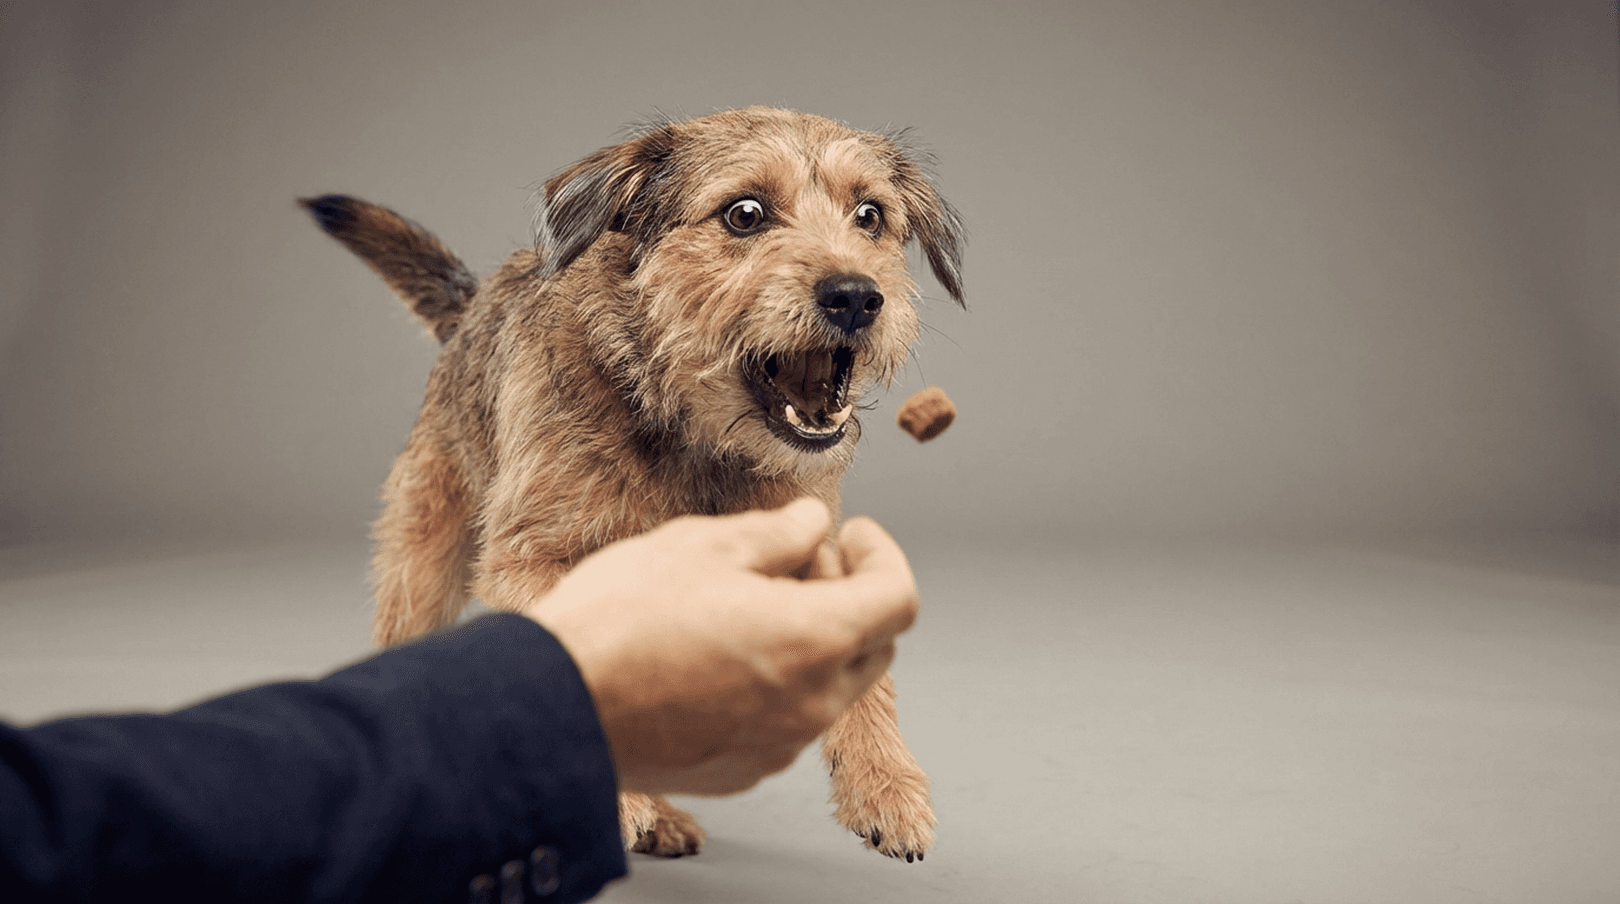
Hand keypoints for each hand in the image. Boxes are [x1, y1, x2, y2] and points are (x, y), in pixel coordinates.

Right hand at [523, 498, 918, 794]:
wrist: (552, 709)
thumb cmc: (621, 620)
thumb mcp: (702, 547)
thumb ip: (776, 534)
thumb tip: (811, 522)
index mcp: (816, 639)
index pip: (898, 597)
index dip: (883, 555)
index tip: (851, 533)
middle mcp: (812, 703)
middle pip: (874, 646)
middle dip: (851, 595)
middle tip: (798, 561)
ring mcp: (779, 745)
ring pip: (830, 686)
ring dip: (813, 641)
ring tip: (747, 605)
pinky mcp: (742, 770)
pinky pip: (786, 721)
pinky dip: (777, 683)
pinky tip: (719, 654)